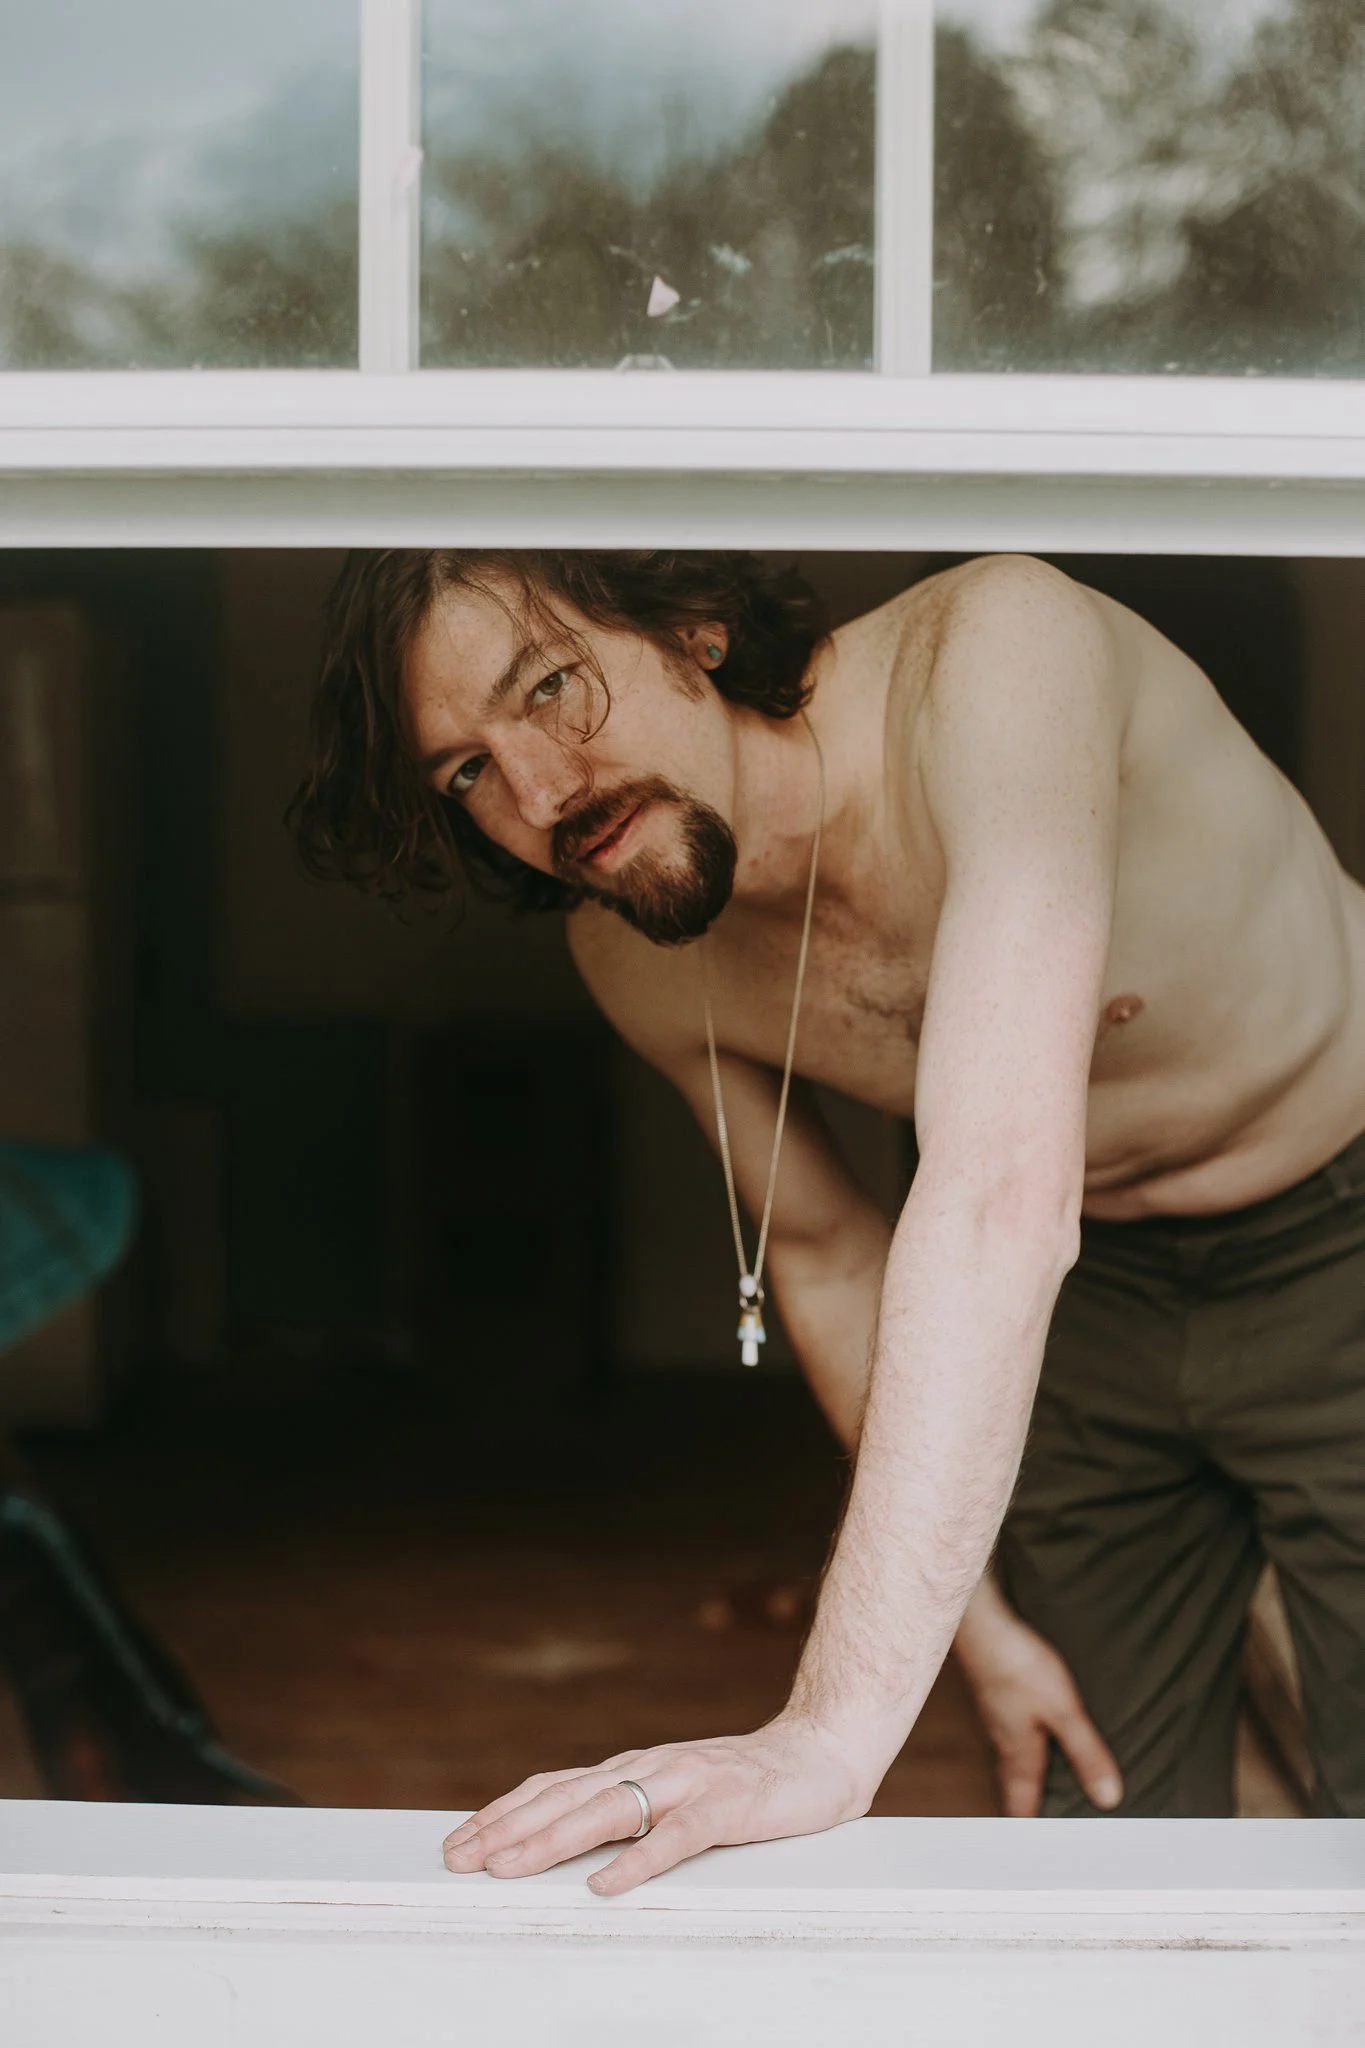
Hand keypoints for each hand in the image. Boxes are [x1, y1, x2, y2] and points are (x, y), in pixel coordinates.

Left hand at [443, 1714, 869, 1895]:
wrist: (821, 1752)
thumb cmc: (744, 1784)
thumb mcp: (673, 1795)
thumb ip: (627, 1811)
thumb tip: (560, 1841)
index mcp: (635, 1769)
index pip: (555, 1787)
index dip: (504, 1813)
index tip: (459, 1841)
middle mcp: (652, 1767)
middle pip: (567, 1799)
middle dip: (509, 1830)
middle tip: (462, 1859)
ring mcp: (688, 1782)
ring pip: (609, 1811)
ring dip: (553, 1840)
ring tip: (511, 1868)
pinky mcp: (727, 1805)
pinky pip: (677, 1837)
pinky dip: (638, 1860)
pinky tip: (607, 1883)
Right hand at [955, 1579, 1121, 1815]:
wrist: (980, 1623)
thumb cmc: (1017, 1665)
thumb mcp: (1064, 1711)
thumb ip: (1086, 1752)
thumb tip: (1109, 1799)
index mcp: (1018, 1753)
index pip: (1019, 1804)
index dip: (1027, 1831)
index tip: (1035, 1860)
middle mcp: (1003, 1739)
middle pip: (1014, 1783)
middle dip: (1028, 1806)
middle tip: (1045, 1829)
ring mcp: (997, 1714)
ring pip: (1012, 1755)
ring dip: (1028, 1774)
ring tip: (1048, 1786)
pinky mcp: (997, 1690)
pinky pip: (1011, 1728)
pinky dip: (1026, 1742)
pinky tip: (1036, 1731)